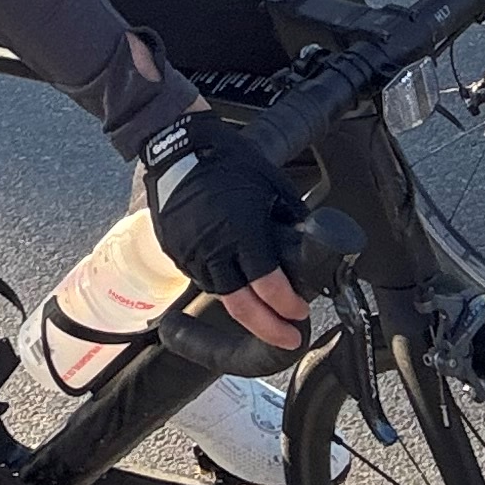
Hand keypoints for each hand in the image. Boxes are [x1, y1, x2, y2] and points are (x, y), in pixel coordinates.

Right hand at [141, 106, 311, 352]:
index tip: (300, 312)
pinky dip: (222, 289)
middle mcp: (214, 248)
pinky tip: (237, 288)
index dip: (287, 305)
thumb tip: (309, 240)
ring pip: (221, 295)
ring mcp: (191, 252)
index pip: (268, 284)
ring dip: (245, 311)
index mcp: (242, 230)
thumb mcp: (270, 183)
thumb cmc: (225, 159)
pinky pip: (202, 279)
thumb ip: (290, 216)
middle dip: (268, 328)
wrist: (176, 146)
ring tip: (265, 317)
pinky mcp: (175, 251)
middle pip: (241, 306)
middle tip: (288, 338)